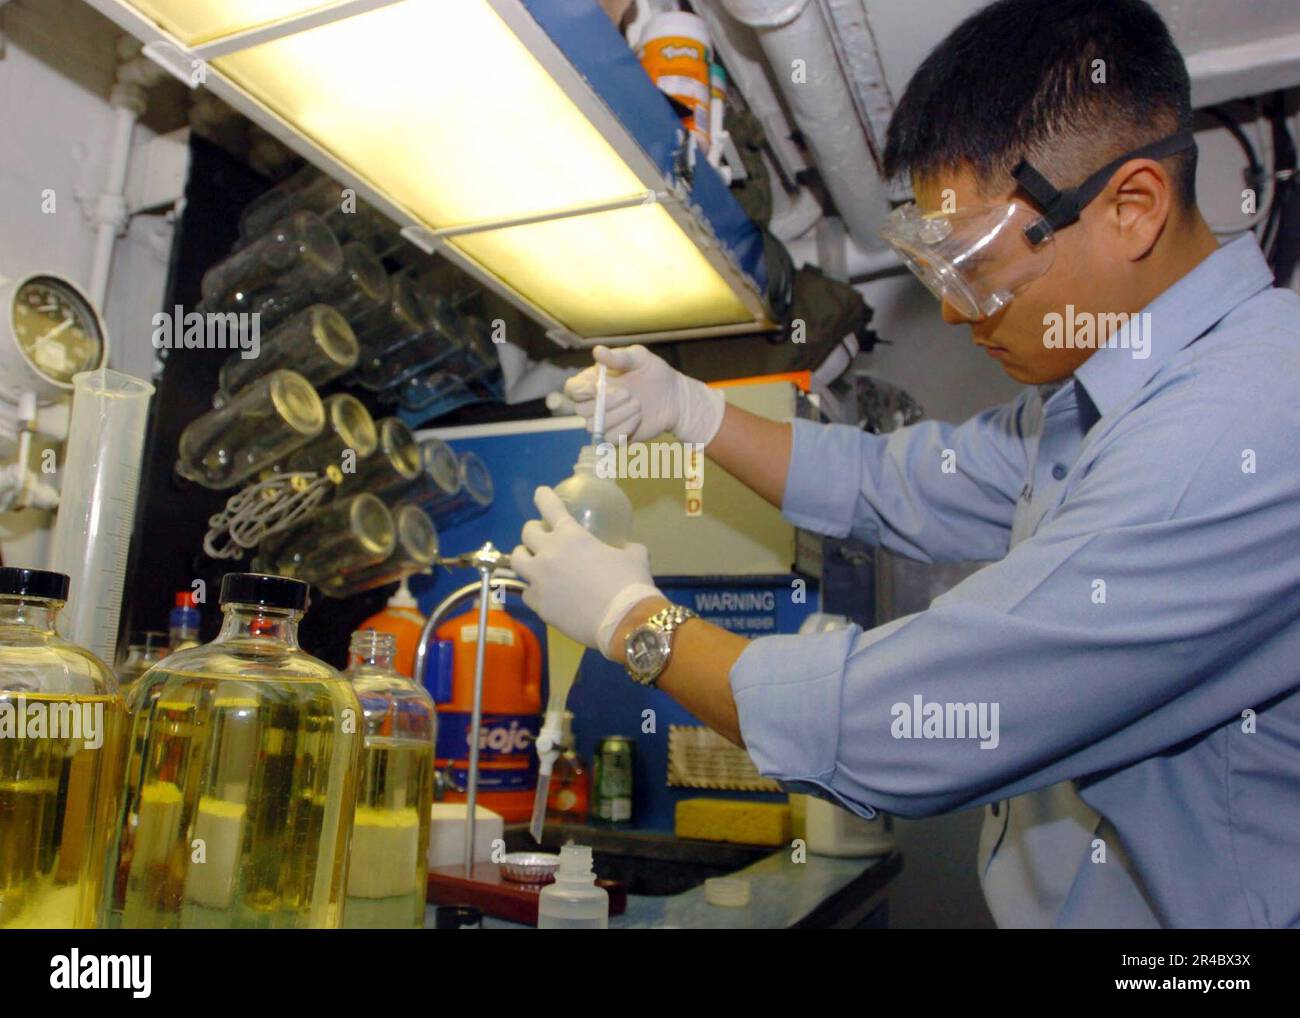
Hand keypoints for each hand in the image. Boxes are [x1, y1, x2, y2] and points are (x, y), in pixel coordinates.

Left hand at [512, 487, 662, 657]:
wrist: (623, 622)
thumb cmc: (630, 583)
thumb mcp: (635, 556)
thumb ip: (625, 547)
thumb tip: (627, 549)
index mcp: (571, 535)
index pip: (549, 506)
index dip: (543, 496)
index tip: (540, 493)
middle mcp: (548, 553)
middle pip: (526, 533)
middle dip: (533, 531)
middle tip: (542, 536)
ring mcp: (539, 580)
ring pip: (516, 561)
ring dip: (524, 557)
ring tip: (532, 562)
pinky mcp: (539, 605)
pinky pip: (527, 592)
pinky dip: (534, 590)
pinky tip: (544, 594)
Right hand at [563, 344, 725, 445]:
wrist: (674, 396)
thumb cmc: (653, 372)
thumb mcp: (639, 357)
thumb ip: (619, 356)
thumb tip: (597, 351)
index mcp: (593, 381)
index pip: (572, 389)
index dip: (578, 391)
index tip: (595, 388)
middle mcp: (594, 403)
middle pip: (581, 410)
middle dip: (605, 403)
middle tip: (628, 394)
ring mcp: (604, 422)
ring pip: (595, 426)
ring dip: (618, 415)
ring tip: (638, 405)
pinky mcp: (616, 437)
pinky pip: (609, 439)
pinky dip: (624, 429)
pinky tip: (638, 418)